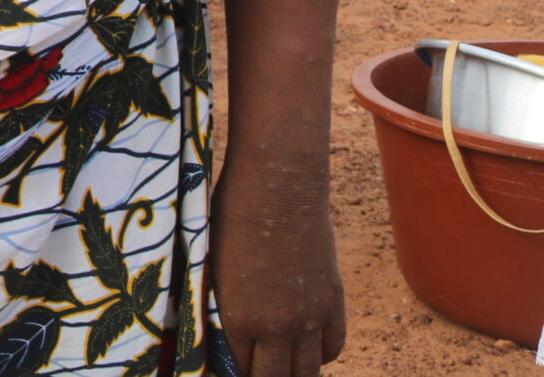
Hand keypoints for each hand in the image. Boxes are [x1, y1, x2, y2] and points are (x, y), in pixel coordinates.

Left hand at [210, 158, 343, 375]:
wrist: (279, 187)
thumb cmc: (230, 217)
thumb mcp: (211, 266)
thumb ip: (216, 305)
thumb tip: (214, 331)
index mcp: (237, 319)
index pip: (235, 371)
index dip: (228, 372)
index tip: (222, 367)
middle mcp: (277, 327)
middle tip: (251, 368)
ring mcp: (309, 318)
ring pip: (306, 373)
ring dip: (291, 374)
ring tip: (276, 365)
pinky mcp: (332, 302)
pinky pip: (330, 348)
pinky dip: (317, 354)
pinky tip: (302, 347)